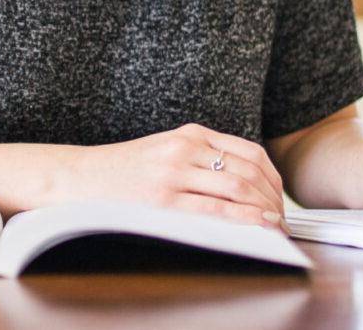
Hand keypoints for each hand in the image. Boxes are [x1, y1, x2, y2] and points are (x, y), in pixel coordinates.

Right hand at [66, 123, 287, 232]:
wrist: (79, 177)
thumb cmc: (123, 170)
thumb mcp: (165, 150)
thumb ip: (200, 157)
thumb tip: (242, 183)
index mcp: (190, 134)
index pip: (249, 152)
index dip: (273, 178)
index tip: (279, 198)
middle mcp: (186, 148)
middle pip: (249, 171)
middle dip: (273, 199)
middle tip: (283, 220)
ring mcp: (175, 172)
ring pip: (237, 188)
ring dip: (264, 210)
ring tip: (275, 228)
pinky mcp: (163, 199)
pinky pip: (215, 209)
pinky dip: (243, 219)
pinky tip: (257, 227)